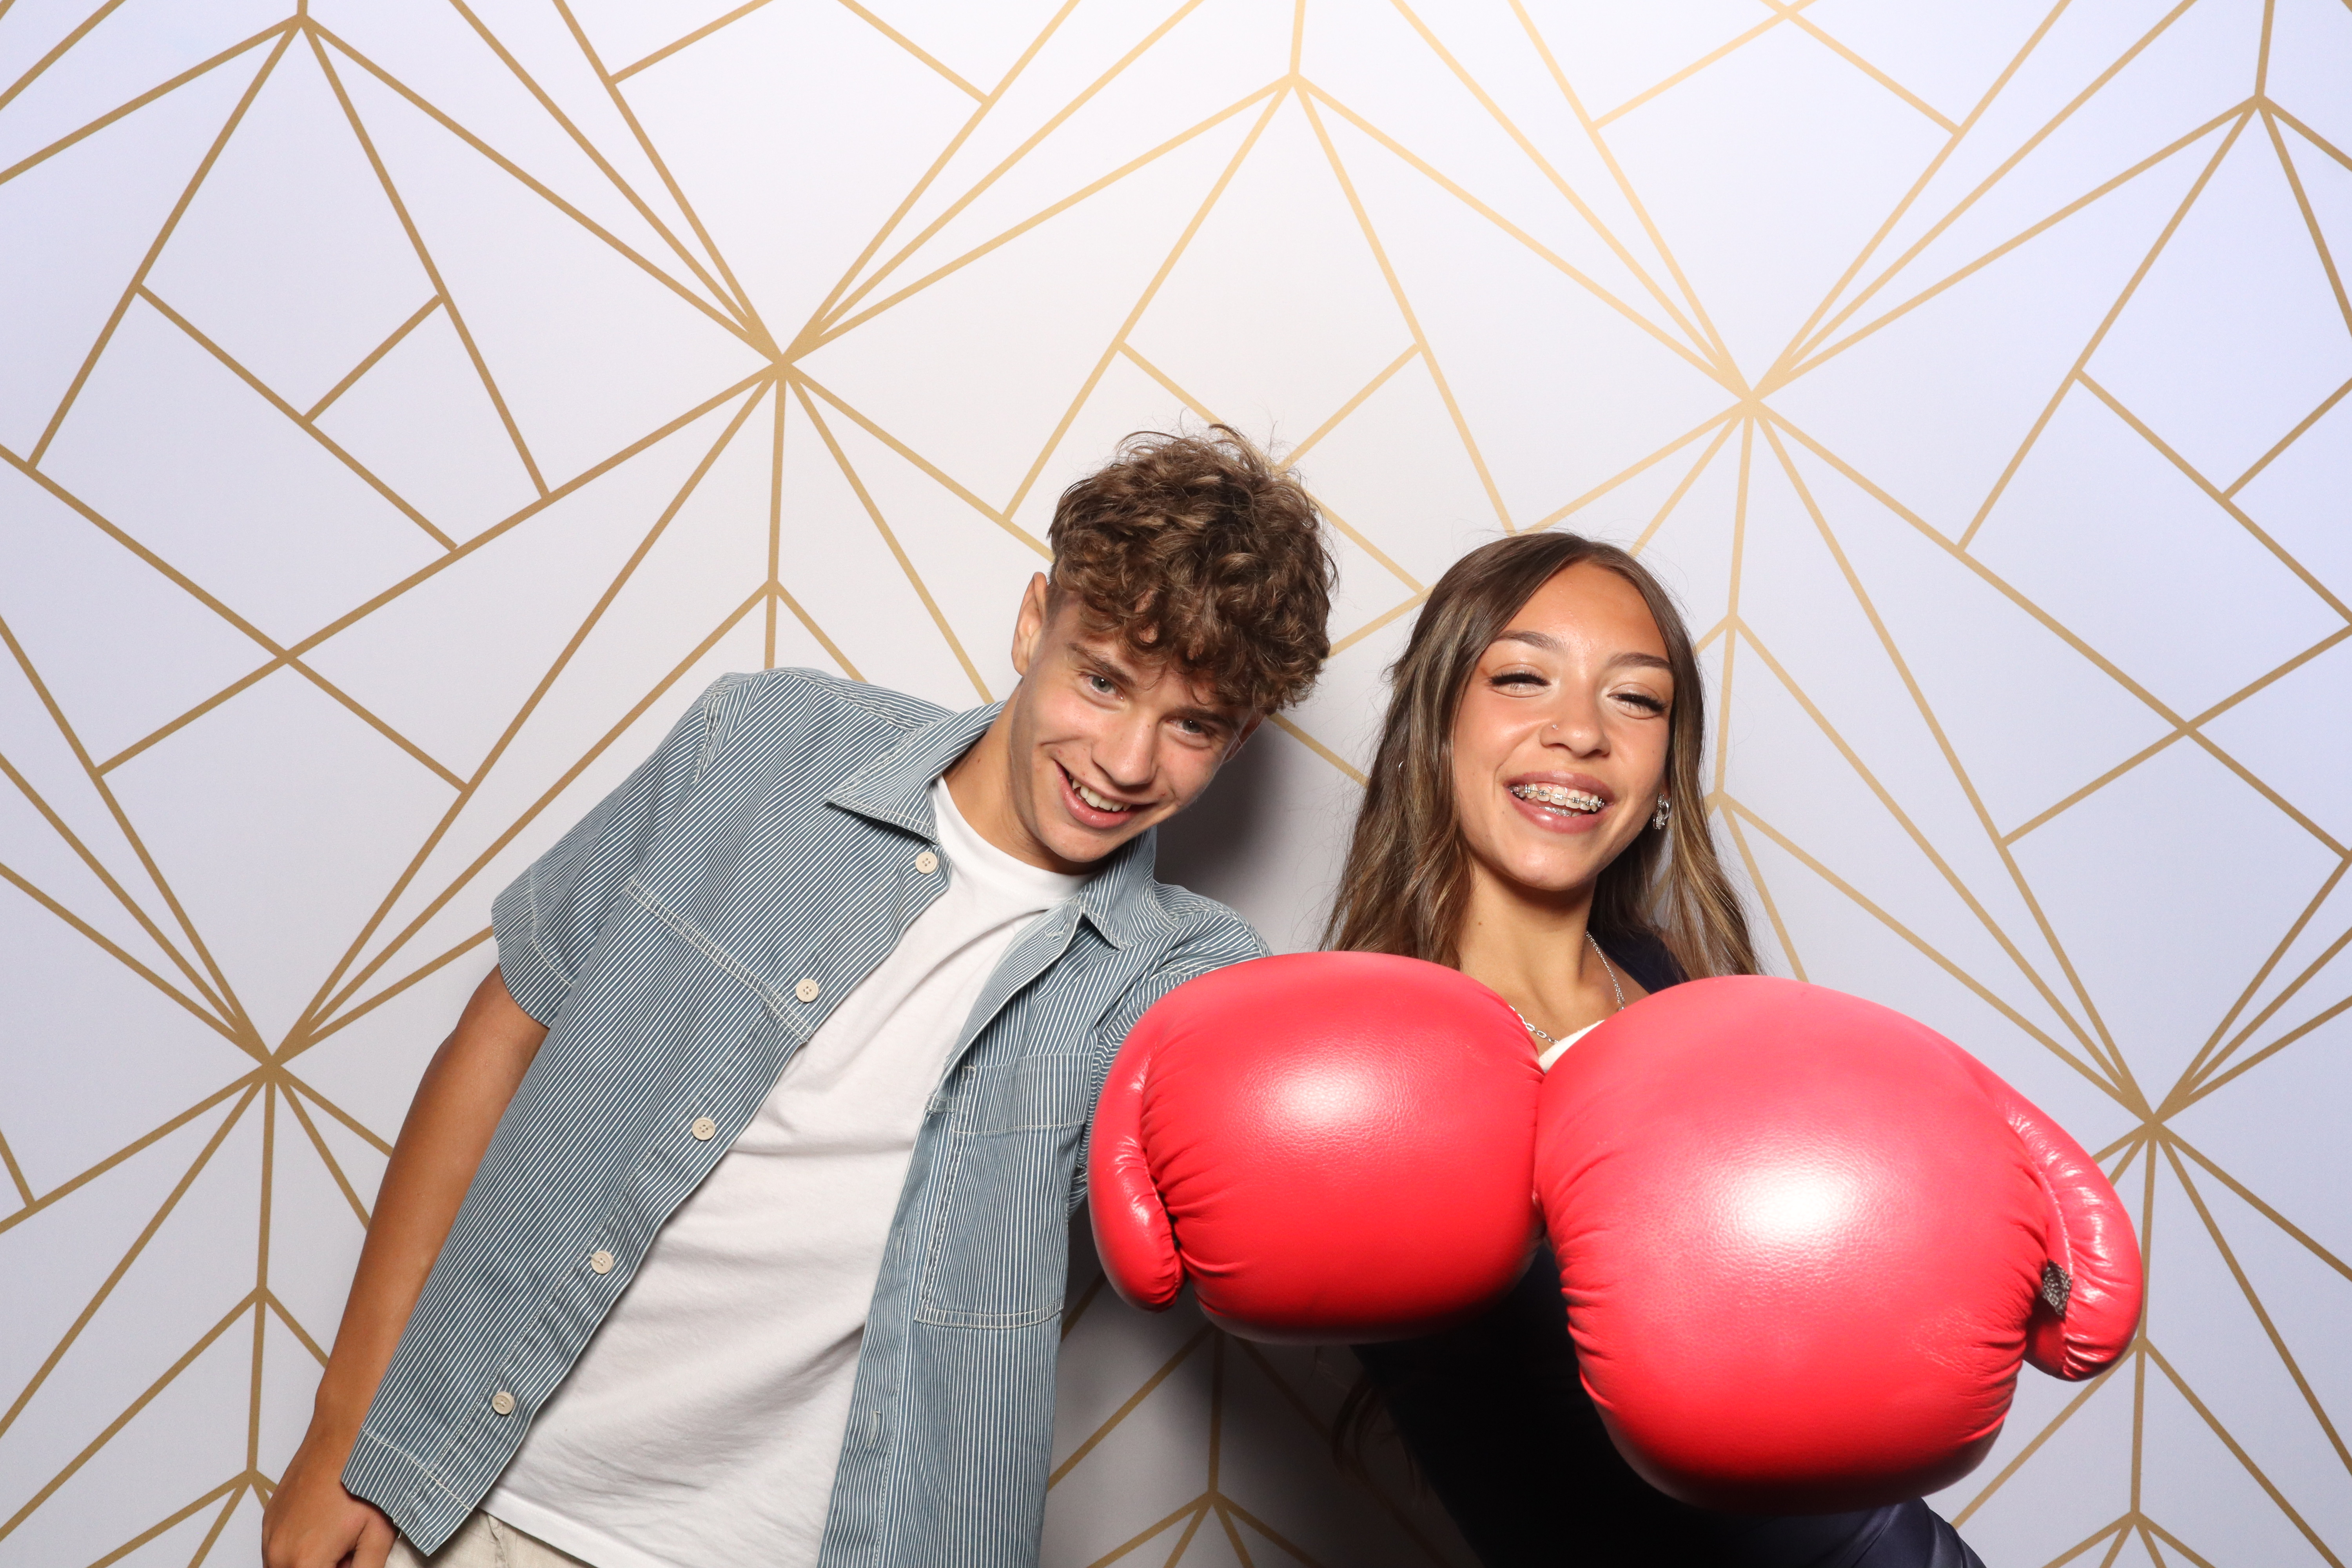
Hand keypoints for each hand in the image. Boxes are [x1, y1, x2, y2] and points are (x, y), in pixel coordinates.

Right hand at [260, 1432, 395, 1567]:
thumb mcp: (378, 1536)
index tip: (354, 1559)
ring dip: (314, 1561)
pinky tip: (328, 1525)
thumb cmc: (365, 1479)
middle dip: (329, 1567)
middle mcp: (276, 1551)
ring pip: (287, 1567)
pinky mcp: (269, 1517)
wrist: (346, 1434)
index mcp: (303, 1561)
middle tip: (351, 1550)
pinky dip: (302, 1547)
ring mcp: (269, 1533)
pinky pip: (281, 1548)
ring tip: (343, 1536)